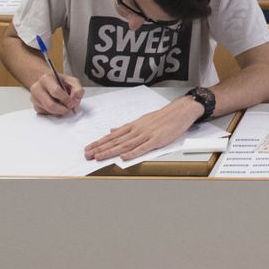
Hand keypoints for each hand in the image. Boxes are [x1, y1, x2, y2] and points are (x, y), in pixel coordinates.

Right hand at [29, 72, 82, 115]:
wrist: (50, 82)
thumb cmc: (60, 82)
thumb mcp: (72, 81)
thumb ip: (77, 89)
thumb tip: (75, 100)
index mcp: (46, 79)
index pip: (55, 91)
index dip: (66, 99)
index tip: (72, 103)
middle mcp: (37, 88)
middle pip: (50, 104)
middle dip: (62, 109)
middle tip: (69, 109)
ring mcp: (34, 98)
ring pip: (48, 110)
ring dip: (59, 112)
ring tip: (64, 106)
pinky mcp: (35, 106)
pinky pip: (46, 114)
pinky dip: (54, 113)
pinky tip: (57, 106)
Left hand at [84, 98, 203, 161]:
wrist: (180, 111)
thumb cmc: (163, 117)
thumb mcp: (142, 120)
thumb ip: (127, 127)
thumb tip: (112, 130)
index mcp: (133, 126)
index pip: (112, 136)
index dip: (99, 142)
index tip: (88, 148)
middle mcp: (137, 130)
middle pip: (115, 141)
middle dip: (100, 148)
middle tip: (87, 155)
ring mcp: (146, 135)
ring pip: (125, 144)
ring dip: (110, 151)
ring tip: (98, 157)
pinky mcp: (157, 140)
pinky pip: (143, 147)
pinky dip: (133, 152)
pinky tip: (124, 157)